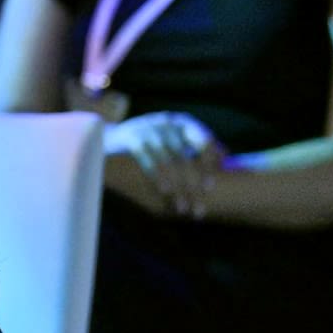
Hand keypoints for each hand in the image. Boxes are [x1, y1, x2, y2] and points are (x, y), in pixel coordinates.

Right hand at [104, 112, 224, 219]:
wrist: (106, 136)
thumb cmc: (149, 142)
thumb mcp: (175, 139)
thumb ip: (198, 146)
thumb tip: (226, 155)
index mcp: (182, 122)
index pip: (203, 142)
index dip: (207, 166)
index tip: (209, 189)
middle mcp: (167, 122)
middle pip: (186, 157)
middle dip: (192, 186)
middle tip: (197, 209)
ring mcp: (148, 128)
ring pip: (169, 161)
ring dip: (177, 187)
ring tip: (182, 208)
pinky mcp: (131, 137)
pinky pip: (147, 159)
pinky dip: (157, 176)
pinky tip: (165, 191)